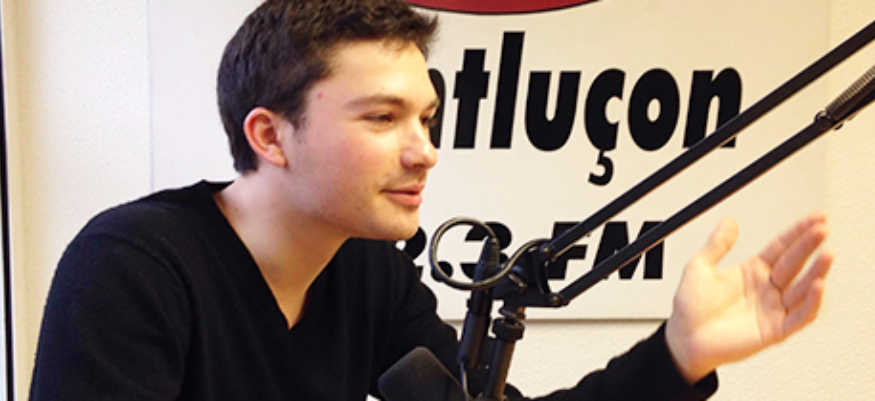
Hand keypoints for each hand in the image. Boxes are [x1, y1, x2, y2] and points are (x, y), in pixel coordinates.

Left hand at [665, 212, 833, 382]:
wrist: (685, 339)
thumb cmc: (690, 308)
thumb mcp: (699, 267)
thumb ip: (716, 244)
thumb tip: (729, 222)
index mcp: (752, 271)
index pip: (781, 247)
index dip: (798, 232)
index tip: (815, 218)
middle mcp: (766, 289)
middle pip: (794, 263)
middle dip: (809, 246)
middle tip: (822, 229)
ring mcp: (772, 309)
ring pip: (803, 288)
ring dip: (817, 271)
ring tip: (826, 254)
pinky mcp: (775, 330)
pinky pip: (800, 317)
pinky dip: (811, 302)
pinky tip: (816, 286)